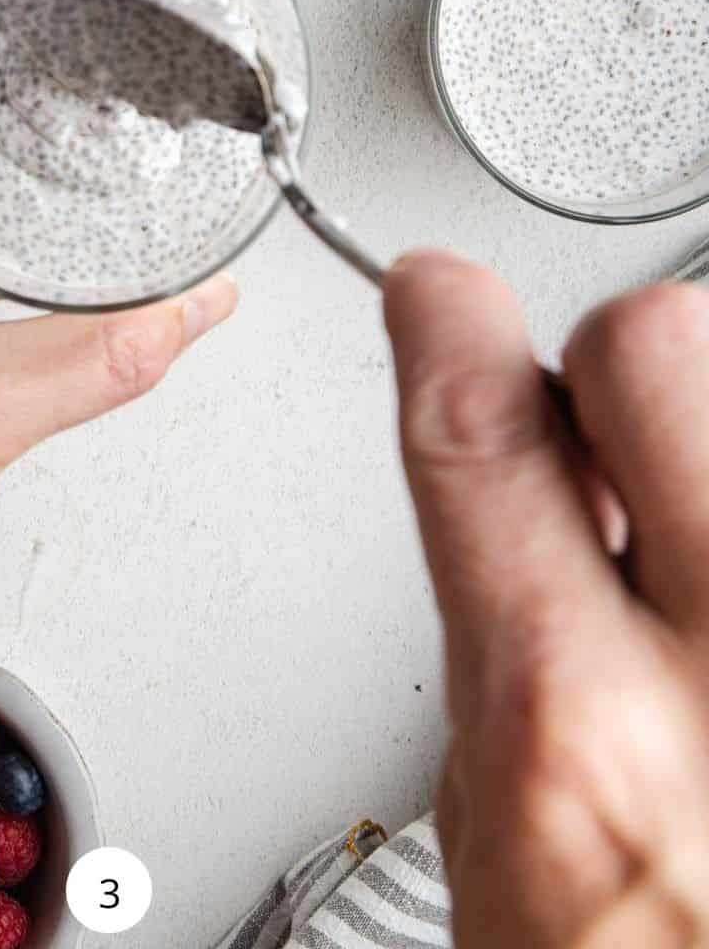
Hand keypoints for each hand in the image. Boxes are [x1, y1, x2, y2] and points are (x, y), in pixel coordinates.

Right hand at [385, 252, 708, 947]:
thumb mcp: (505, 828)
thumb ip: (505, 617)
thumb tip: (507, 454)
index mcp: (580, 741)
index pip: (479, 433)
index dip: (445, 328)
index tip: (440, 294)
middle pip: (661, 344)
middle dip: (621, 368)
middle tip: (623, 441)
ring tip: (708, 567)